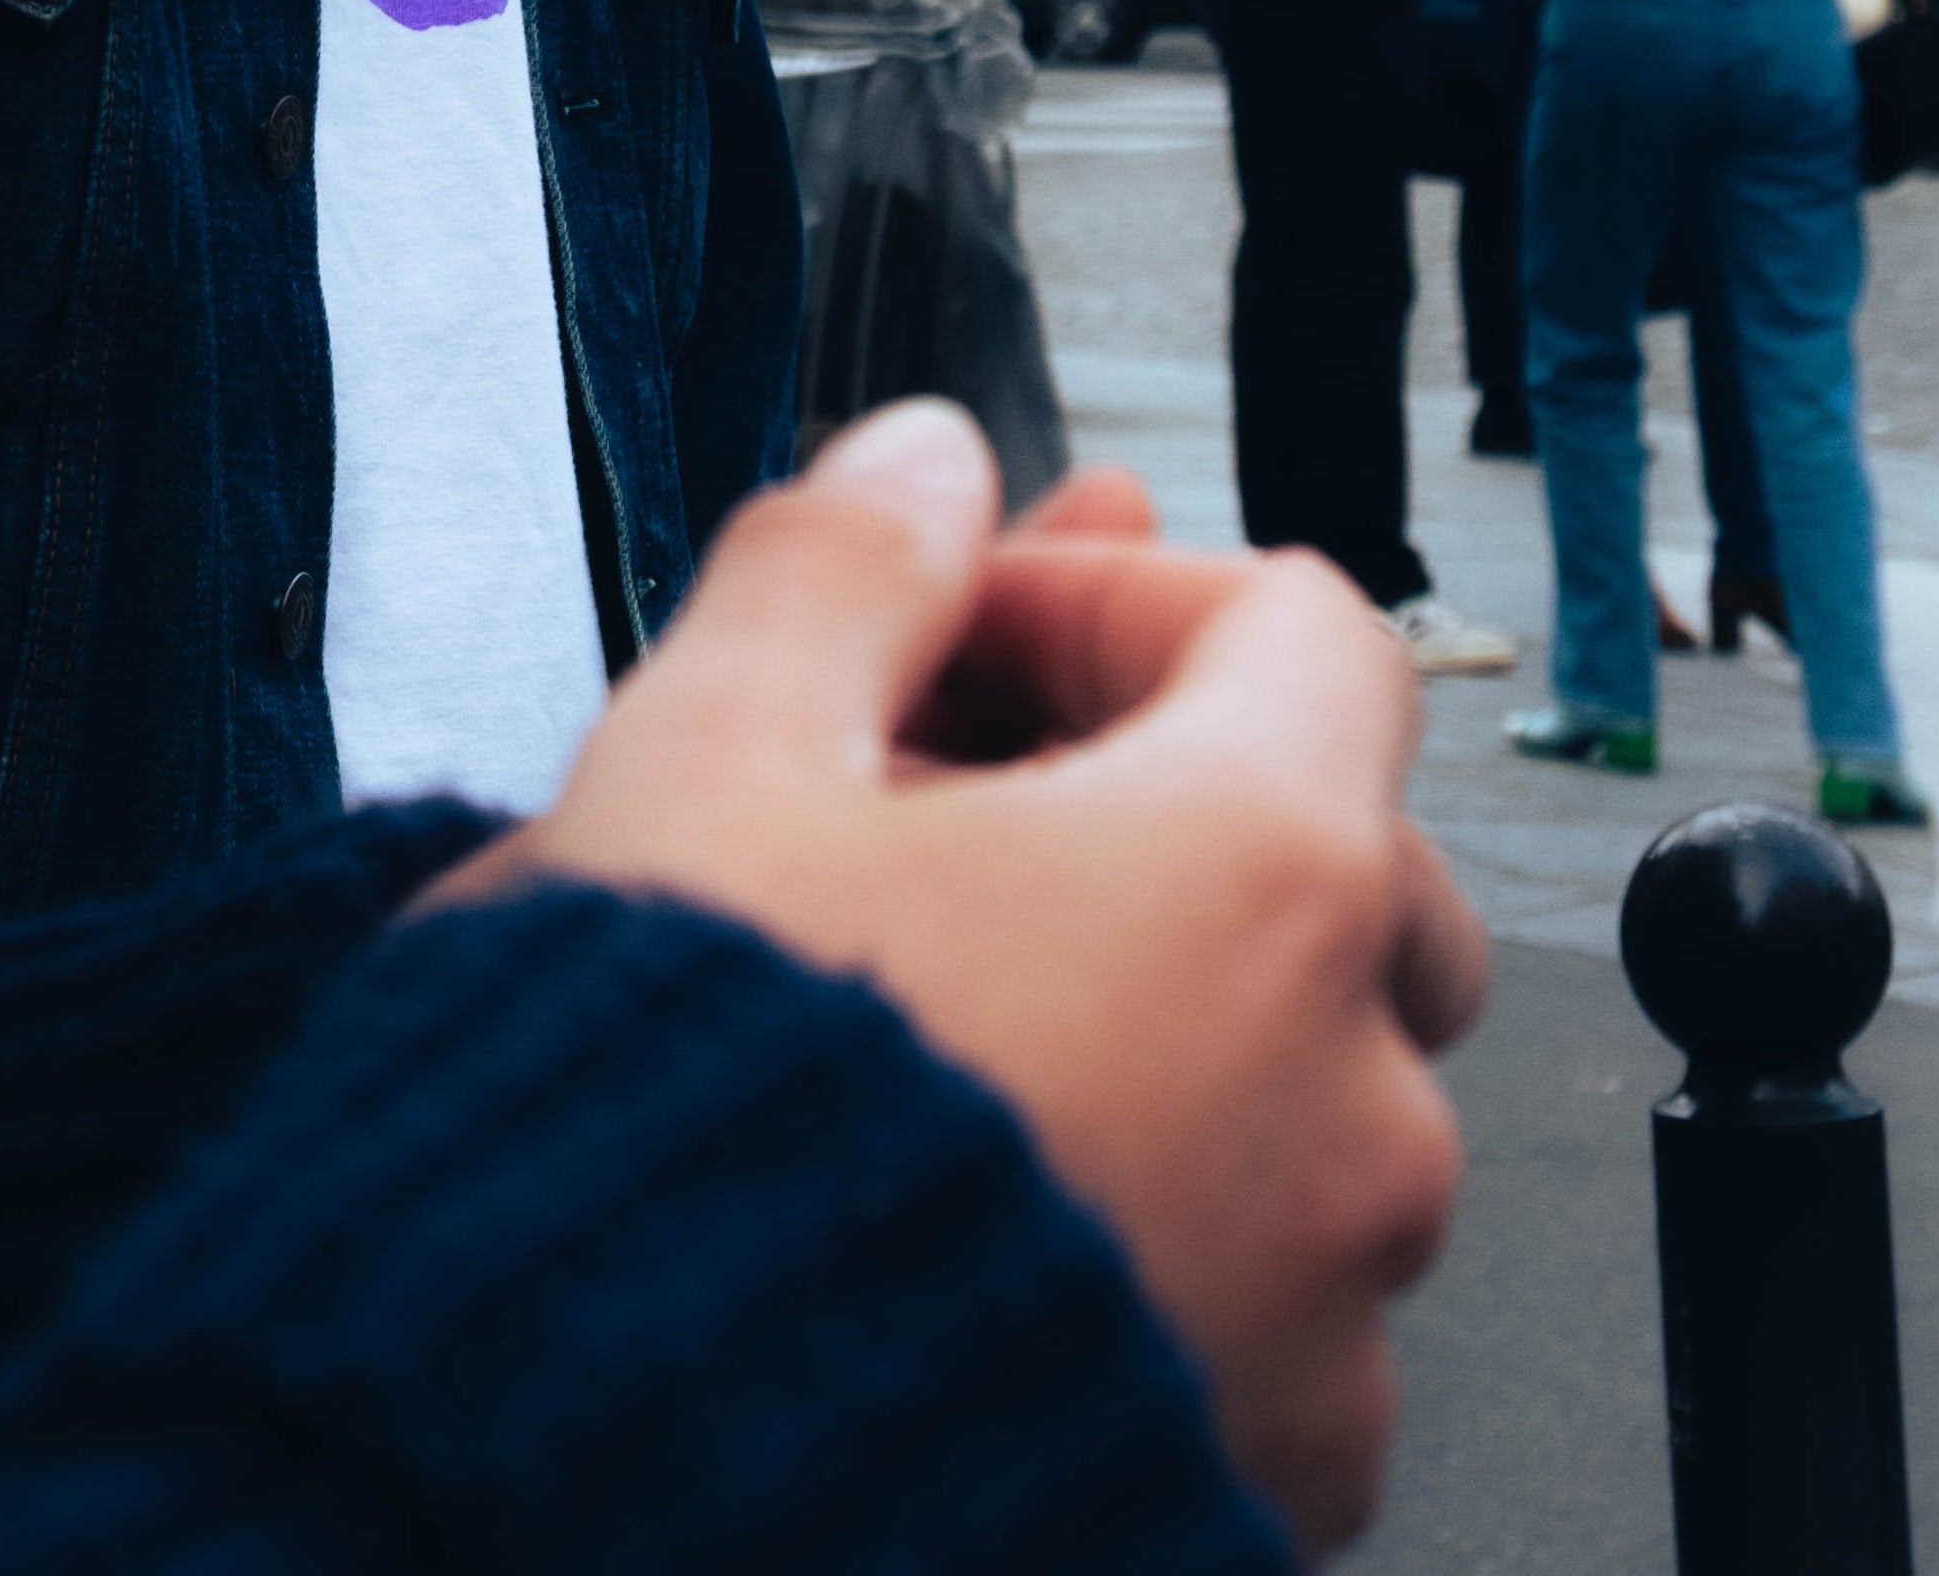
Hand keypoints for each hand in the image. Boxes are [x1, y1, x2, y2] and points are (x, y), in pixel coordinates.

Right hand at [454, 410, 1477, 1552]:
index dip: (1112, 593)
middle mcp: (1348, 1105)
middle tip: (933, 817)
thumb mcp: (706, 756)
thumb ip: (842, 566)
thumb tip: (923, 465)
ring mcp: (1323, 1321)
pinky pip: (1251, 1297)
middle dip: (1145, 811)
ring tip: (915, 1018)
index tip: (959, 631)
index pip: (1294, 626)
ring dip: (1140, 1024)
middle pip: (1330, 860)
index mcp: (1254, 882)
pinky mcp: (1254, 1485)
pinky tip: (950, 1204)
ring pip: (1290, 1093)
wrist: (590, 1489)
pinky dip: (1139, 1226)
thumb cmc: (664, 1145)